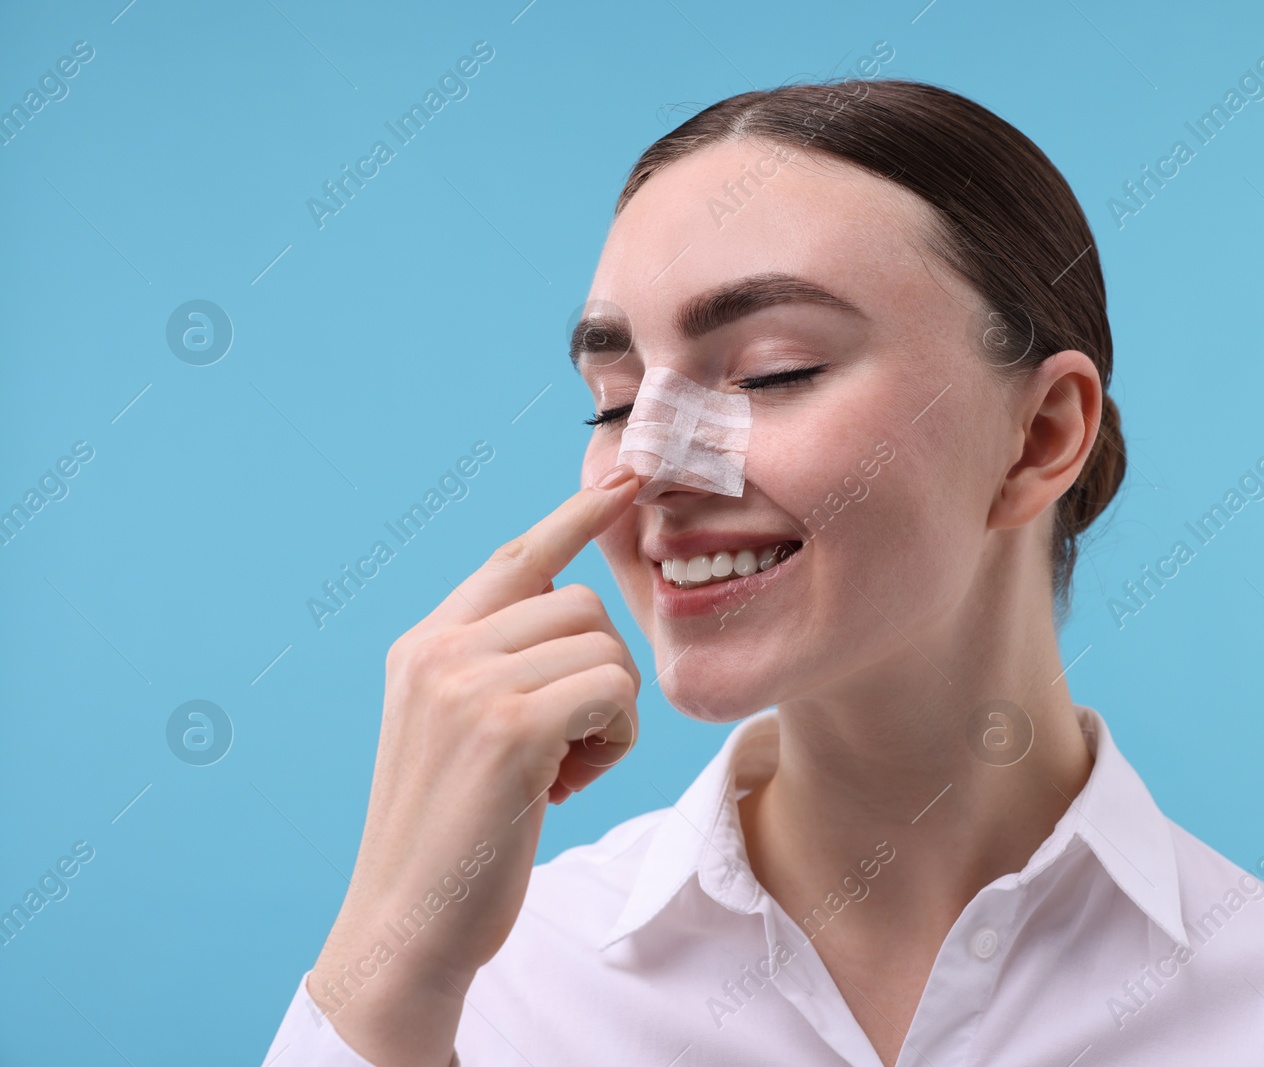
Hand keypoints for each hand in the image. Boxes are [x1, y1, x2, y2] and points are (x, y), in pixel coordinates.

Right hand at [306, 464, 641, 1065]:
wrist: (408, 926)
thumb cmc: (453, 837)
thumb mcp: (457, 732)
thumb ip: (495, 665)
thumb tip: (569, 609)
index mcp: (423, 645)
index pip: (515, 556)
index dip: (575, 515)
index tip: (625, 477)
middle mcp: (438, 649)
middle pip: (580, 603)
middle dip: (602, 673)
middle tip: (569, 747)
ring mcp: (468, 682)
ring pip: (604, 647)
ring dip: (611, 715)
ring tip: (564, 771)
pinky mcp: (509, 725)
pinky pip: (613, 691)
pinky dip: (614, 740)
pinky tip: (569, 785)